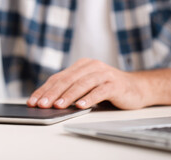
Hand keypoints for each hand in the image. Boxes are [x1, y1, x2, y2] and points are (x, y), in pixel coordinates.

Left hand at [27, 58, 147, 109]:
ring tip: (58, 106)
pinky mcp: (115, 84)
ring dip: (68, 96)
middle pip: (67, 80)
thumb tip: (47, 102)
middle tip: (42, 104)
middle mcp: (91, 66)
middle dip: (52, 93)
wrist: (137, 88)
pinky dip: (89, 98)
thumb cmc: (107, 89)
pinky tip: (80, 106)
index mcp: (80, 65)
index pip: (58, 78)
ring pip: (82, 84)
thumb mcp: (86, 86)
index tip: (33, 101)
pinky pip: (100, 91)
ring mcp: (104, 74)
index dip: (44, 89)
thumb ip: (70, 90)